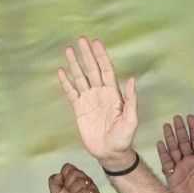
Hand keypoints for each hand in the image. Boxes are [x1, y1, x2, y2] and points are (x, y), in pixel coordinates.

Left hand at [48, 163, 99, 192]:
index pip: (68, 167)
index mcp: (72, 177)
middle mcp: (82, 179)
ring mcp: (90, 185)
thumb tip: (59, 174)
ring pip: (81, 181)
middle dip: (69, 186)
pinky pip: (88, 190)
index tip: (64, 187)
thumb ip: (53, 181)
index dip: (64, 177)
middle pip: (75, 173)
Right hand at [58, 37, 138, 172]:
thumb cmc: (124, 137)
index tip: (96, 42)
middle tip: (81, 39)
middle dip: (87, 54)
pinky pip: (71, 93)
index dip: (101, 56)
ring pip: (80, 77)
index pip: (106, 70)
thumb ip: (131, 99)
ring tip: (68, 50)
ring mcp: (89, 100)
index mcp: (113, 93)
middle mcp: (100, 93)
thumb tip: (132, 79)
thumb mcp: (131, 119)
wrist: (111, 153)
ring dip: (75, 64)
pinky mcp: (79, 109)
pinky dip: (66, 82)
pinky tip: (61, 71)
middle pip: (92, 69)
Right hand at [158, 114, 193, 192]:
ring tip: (167, 125)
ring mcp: (180, 168)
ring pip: (174, 149)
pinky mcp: (172, 176)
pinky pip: (166, 162)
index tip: (190, 118)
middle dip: (180, 130)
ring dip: (171, 137)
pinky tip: (161, 143)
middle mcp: (189, 162)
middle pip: (184, 142)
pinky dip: (163, 153)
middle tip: (176, 117)